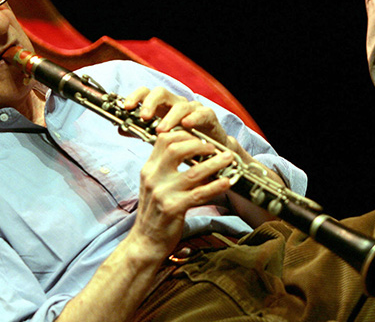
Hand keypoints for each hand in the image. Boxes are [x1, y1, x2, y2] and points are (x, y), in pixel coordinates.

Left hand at [123, 86, 231, 149]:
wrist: (209, 152)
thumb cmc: (182, 141)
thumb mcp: (158, 138)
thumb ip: (141, 131)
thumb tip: (119, 128)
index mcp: (161, 106)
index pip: (146, 93)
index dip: (135, 97)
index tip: (126, 107)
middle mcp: (175, 103)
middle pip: (161, 92)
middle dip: (150, 103)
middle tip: (144, 117)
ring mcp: (192, 108)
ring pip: (180, 105)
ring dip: (169, 117)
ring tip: (161, 131)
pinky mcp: (208, 115)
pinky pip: (201, 113)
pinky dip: (193, 117)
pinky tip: (186, 125)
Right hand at [124, 86, 279, 227]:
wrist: (146, 241)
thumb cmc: (155, 213)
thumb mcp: (155, 186)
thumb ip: (168, 169)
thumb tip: (193, 154)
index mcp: (148, 170)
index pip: (163, 140)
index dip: (183, 134)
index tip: (199, 138)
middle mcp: (153, 178)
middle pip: (175, 149)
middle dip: (199, 145)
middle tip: (214, 148)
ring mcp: (162, 193)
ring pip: (192, 172)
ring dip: (214, 164)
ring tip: (228, 159)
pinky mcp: (173, 209)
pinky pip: (199, 194)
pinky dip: (215, 186)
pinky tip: (227, 182)